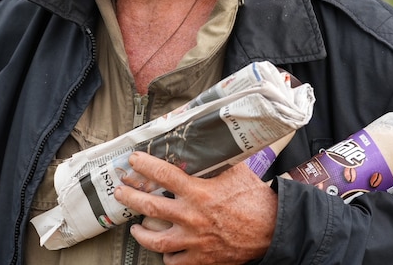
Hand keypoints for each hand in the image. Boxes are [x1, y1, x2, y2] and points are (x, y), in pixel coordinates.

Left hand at [114, 151, 276, 264]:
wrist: (272, 229)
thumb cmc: (255, 199)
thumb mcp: (235, 171)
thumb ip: (217, 160)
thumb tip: (208, 140)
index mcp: (199, 193)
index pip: (164, 175)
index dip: (145, 166)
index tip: (134, 160)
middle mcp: (192, 217)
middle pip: (150, 207)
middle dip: (129, 198)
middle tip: (120, 192)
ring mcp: (194, 241)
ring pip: (155, 240)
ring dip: (141, 232)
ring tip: (134, 227)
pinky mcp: (201, 259)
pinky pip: (174, 261)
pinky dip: (166, 256)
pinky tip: (163, 250)